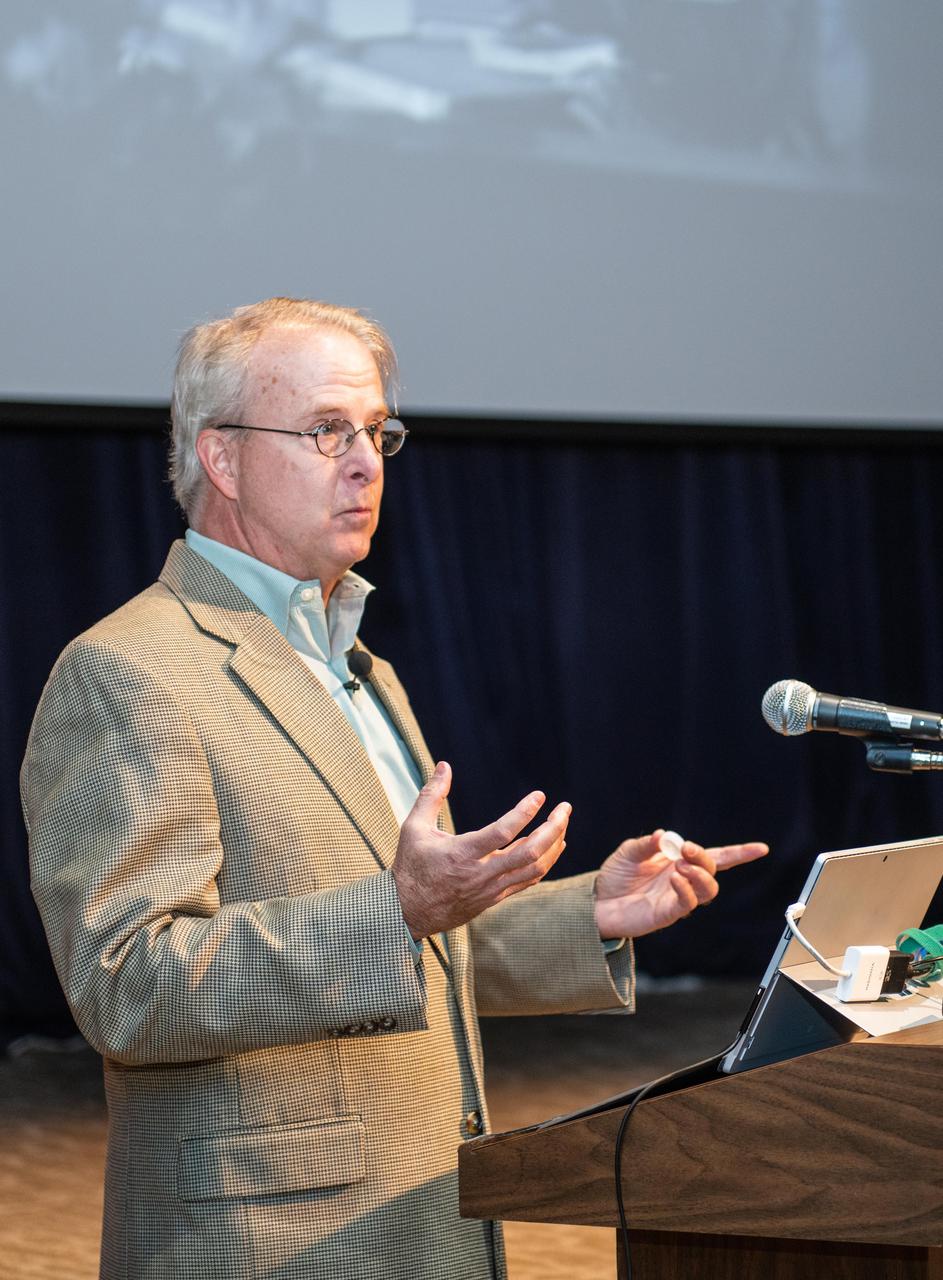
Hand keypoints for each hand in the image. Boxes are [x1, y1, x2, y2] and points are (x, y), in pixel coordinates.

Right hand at [392, 761, 569, 938]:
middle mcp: (481, 873)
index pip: (503, 832)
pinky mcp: (495, 898)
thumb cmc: (411, 866)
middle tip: (565, 808)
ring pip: (535, 869)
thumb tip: (444, 765)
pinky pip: (528, 881)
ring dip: (554, 845)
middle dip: (553, 828)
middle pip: (530, 853)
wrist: (408, 912)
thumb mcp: (414, 827)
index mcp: (462, 854)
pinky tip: (553, 847)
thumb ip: (431, 795)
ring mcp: (491, 889)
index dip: (525, 812)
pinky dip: (545, 862)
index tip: (539, 796)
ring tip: (562, 823)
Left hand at [593, 829, 768, 940]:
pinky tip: (674, 878)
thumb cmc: (615, 876)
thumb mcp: (629, 852)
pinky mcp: (668, 914)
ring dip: (699, 875)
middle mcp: (683, 880)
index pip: (715, 857)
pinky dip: (686, 889)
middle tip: (686, 850)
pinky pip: (687, 904)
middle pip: (712, 871)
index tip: (761, 849)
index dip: (738, 854)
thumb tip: (666, 835)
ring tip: (680, 867)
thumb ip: (647, 844)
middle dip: (704, 858)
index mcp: (679, 862)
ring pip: (707, 890)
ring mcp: (678, 898)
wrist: (597, 901)